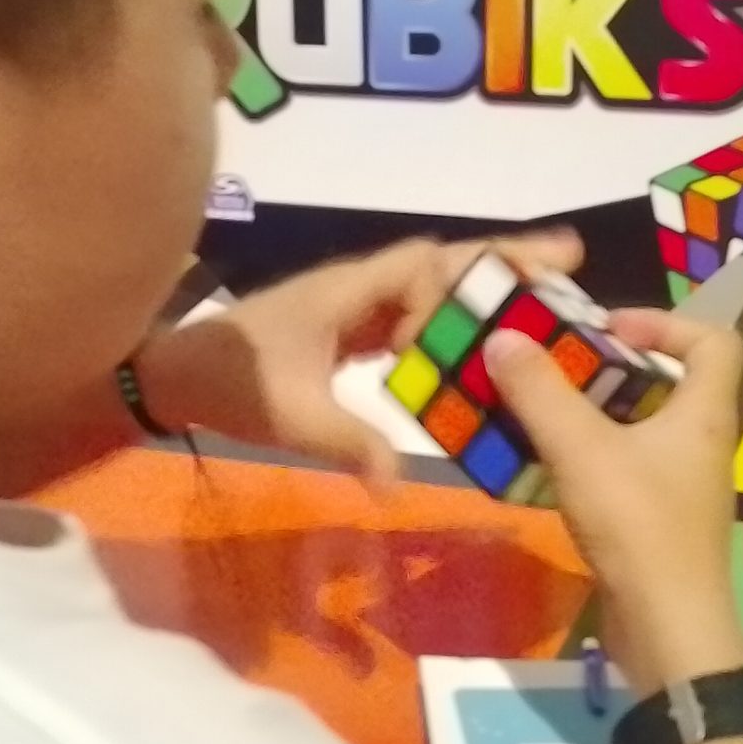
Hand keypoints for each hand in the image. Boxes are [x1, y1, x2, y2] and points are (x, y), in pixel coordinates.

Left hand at [135, 230, 582, 493]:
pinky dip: (453, 319)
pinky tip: (482, 342)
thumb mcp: (289, 417)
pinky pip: (413, 314)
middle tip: (572, 258)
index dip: (461, 285)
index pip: (421, 266)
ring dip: (484, 285)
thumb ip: (346, 444)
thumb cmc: (228, 383)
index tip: (486, 326)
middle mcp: (357, 286)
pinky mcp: (348, 328)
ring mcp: (353, 305)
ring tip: (548, 291)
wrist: (170, 376)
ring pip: (430, 285)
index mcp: (346, 290)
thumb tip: (398, 485)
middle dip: (503, 259)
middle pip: (441, 261)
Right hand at [483, 312, 742, 692]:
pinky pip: (628, 473)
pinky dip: (591, 462)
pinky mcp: (661, 525)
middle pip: (671, 384)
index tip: (609, 329)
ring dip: (595, 417)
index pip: (715, 341)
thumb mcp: (582, 450)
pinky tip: (546, 469)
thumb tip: (506, 336)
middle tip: (558, 369)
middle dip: (612, 369)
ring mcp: (684, 489)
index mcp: (705, 414)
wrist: (668, 632)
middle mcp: (703, 445)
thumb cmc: (638, 528)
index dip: (667, 322)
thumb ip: (541, 392)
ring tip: (540, 413)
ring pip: (644, 431)